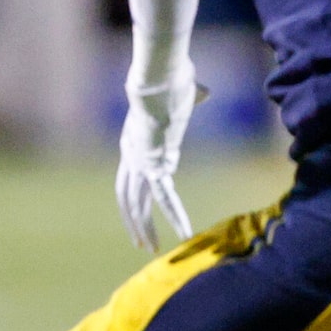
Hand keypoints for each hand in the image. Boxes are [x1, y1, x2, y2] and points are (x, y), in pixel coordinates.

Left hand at [116, 68, 196, 251]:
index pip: (130, 176)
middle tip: (140, 243)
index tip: (145, 211)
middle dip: (133, 221)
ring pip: (136, 204)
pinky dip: (175, 216)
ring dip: (143, 227)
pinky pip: (163, 198)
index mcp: (133, 141)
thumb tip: (203, 91)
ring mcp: (139, 162)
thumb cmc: (170, 82)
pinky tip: (185, 233)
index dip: (134, 196)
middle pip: (127, 196)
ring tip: (150, 249)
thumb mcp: (181, 95)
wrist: (158, 82)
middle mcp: (131, 155)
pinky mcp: (154, 165)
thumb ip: (192, 97)